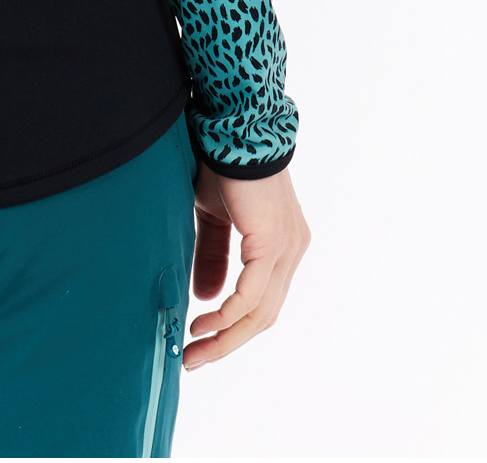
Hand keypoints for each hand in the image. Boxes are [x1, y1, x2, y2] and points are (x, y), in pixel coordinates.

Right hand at [183, 161, 309, 369]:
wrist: (232, 128)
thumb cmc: (222, 164)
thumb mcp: (213, 217)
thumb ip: (212, 256)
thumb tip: (207, 299)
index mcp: (281, 243)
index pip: (263, 300)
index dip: (233, 326)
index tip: (201, 341)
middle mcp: (292, 250)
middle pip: (264, 315)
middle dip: (227, 342)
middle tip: (195, 359)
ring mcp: (287, 249)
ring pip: (260, 312)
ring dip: (226, 336)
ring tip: (194, 350)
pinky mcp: (273, 244)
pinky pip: (252, 294)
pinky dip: (228, 315)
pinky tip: (204, 322)